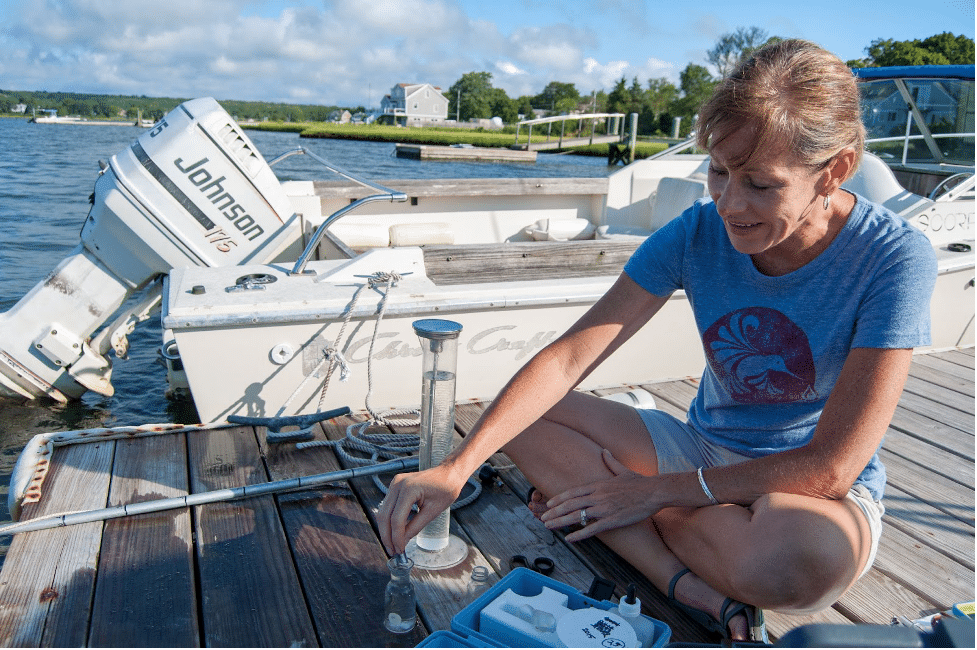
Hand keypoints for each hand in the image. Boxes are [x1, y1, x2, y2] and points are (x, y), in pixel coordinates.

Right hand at [377, 465, 462, 554]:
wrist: (448, 473)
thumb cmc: (445, 489)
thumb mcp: (432, 512)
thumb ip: (415, 527)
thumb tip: (403, 542)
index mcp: (408, 489)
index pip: (396, 519)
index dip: (396, 537)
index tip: (400, 550)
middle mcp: (398, 484)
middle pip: (385, 516)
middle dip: (387, 536)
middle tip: (393, 552)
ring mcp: (395, 484)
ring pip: (383, 512)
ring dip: (386, 530)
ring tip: (393, 545)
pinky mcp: (395, 486)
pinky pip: (388, 506)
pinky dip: (390, 521)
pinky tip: (396, 532)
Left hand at [540, 449, 659, 542]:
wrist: (654, 492)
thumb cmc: (640, 482)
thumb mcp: (622, 470)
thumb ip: (610, 461)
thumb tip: (605, 451)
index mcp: (598, 485)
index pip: (573, 492)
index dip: (559, 498)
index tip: (549, 503)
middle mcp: (597, 496)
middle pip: (570, 504)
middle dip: (554, 512)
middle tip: (542, 518)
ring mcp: (603, 508)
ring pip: (576, 516)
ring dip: (560, 522)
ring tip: (548, 526)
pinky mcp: (611, 520)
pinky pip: (591, 528)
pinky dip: (579, 534)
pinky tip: (569, 538)